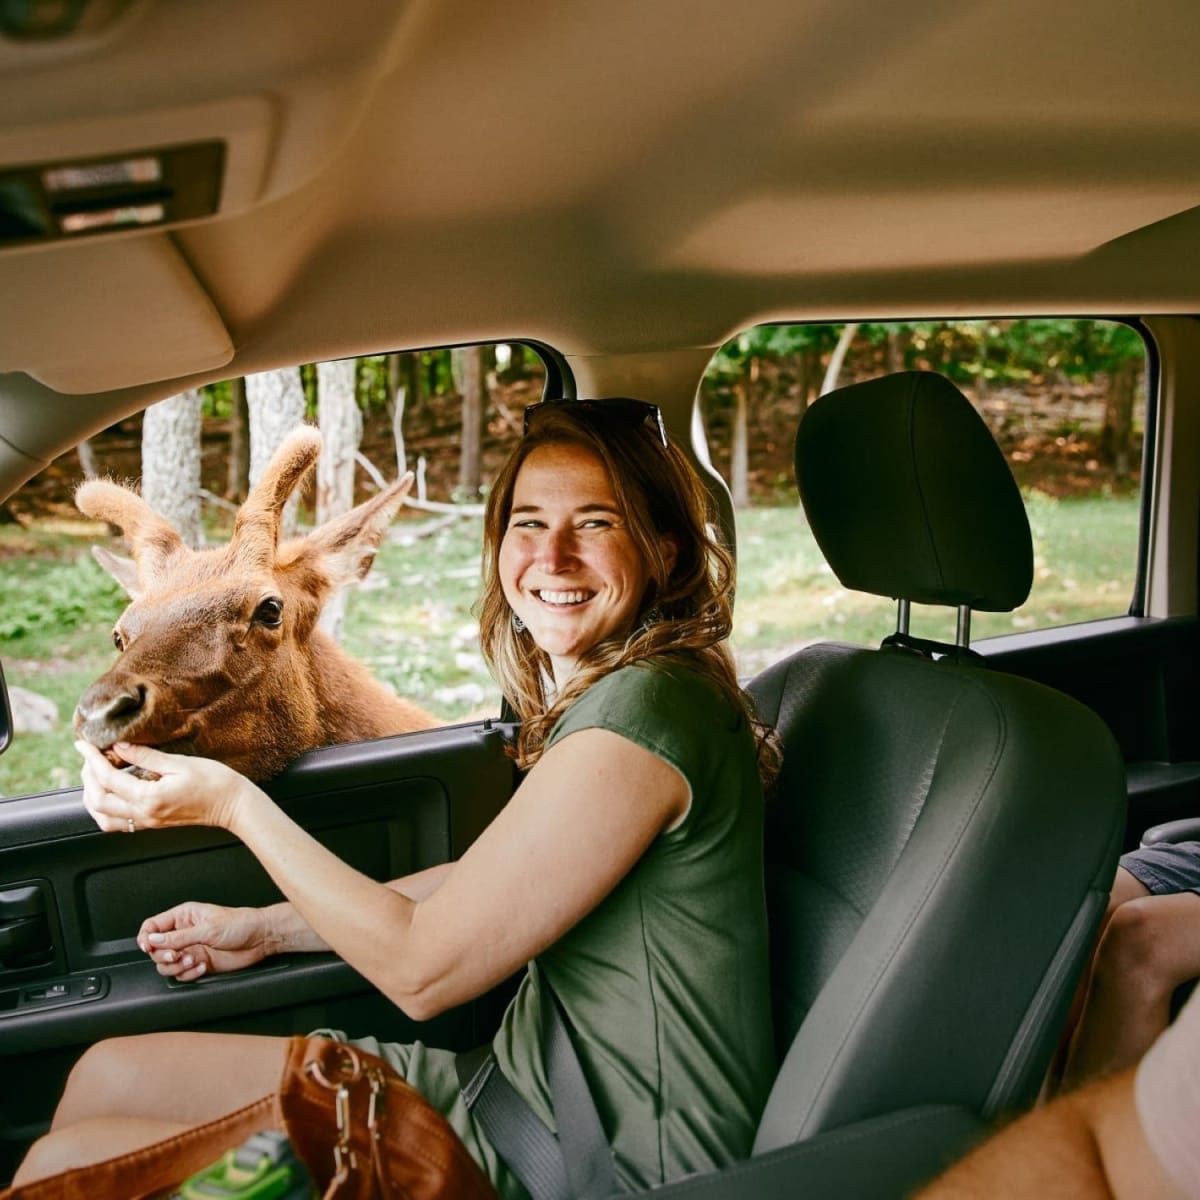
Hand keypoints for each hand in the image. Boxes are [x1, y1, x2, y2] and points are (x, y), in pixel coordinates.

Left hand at [75, 740, 262, 833]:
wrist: (233, 805)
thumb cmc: (214, 782)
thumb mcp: (180, 763)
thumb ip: (146, 756)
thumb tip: (120, 746)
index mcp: (150, 798)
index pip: (108, 778)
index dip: (92, 759)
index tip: (84, 745)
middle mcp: (144, 814)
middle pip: (98, 800)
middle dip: (88, 776)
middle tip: (90, 756)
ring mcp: (147, 822)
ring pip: (102, 816)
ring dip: (93, 795)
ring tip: (96, 774)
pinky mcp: (152, 823)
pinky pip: (117, 822)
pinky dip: (105, 808)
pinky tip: (111, 793)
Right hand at [137, 900, 274, 980]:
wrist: (259, 939)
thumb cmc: (240, 924)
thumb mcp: (208, 928)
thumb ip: (179, 937)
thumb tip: (153, 940)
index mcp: (183, 917)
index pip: (152, 926)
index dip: (145, 937)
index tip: (147, 948)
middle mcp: (183, 933)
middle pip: (155, 949)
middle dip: (163, 955)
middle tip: (176, 955)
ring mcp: (190, 949)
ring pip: (166, 964)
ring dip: (176, 966)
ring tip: (192, 960)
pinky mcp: (197, 963)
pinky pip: (182, 974)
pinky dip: (188, 974)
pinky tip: (201, 967)